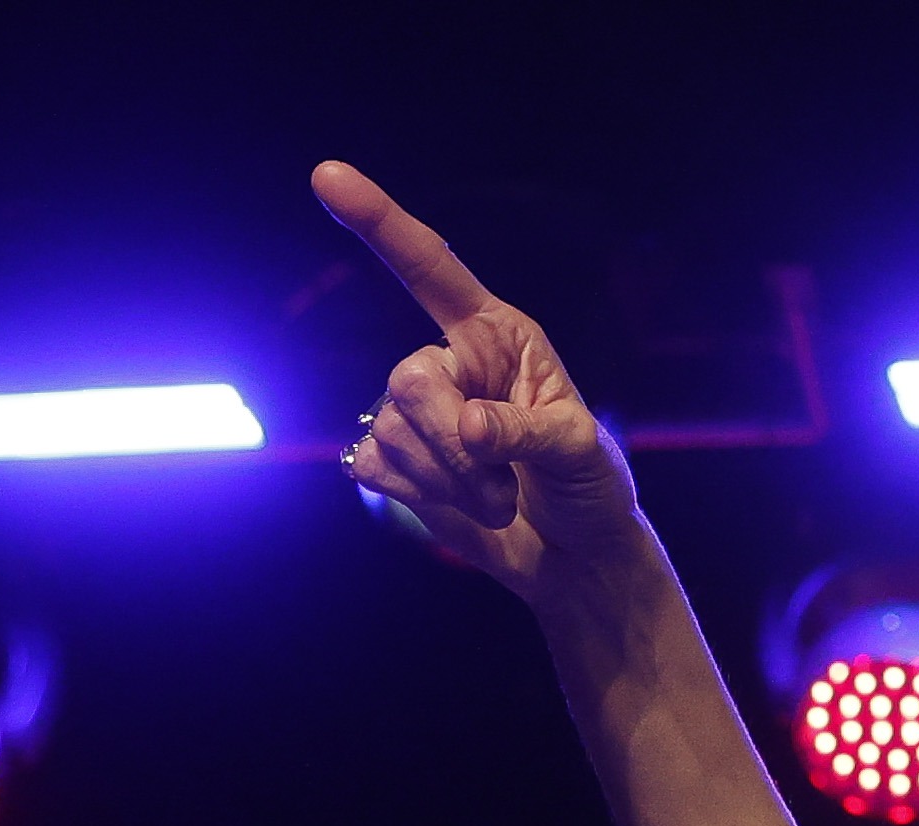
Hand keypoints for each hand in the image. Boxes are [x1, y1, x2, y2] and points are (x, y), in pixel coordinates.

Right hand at [314, 162, 642, 597]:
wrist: (574, 555)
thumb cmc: (590, 488)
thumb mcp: (580, 452)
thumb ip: (528, 431)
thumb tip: (470, 426)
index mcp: (497, 335)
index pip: (431, 269)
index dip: (380, 223)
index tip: (328, 176)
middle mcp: (451, 360)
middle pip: (409, 379)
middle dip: (452, 445)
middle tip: (500, 490)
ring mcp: (416, 410)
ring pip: (392, 431)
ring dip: (450, 484)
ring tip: (498, 500)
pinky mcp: (392, 458)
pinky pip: (373, 466)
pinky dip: (421, 499)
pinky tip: (462, 506)